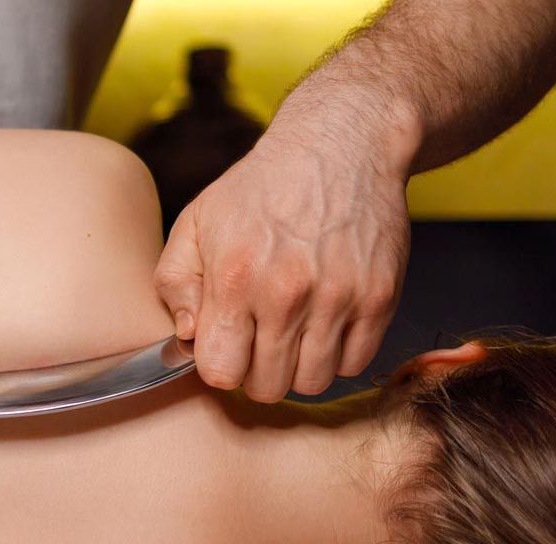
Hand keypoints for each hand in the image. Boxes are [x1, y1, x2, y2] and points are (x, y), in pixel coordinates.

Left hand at [153, 127, 410, 400]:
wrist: (342, 145)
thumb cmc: (261, 188)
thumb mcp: (196, 223)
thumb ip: (175, 284)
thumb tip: (187, 336)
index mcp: (234, 277)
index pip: (220, 372)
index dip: (220, 365)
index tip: (227, 345)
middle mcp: (287, 293)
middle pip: (267, 386)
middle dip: (257, 371)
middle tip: (260, 338)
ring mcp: (339, 298)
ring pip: (312, 382)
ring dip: (299, 366)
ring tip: (293, 330)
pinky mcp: (380, 298)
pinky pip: (356, 364)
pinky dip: (339, 353)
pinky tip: (325, 322)